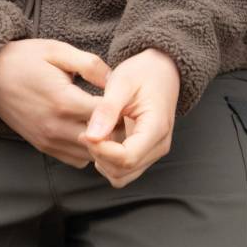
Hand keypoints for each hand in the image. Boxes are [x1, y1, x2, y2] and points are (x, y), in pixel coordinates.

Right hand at [0, 38, 125, 166]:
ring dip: (102, 142)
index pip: (108, 117)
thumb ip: (90, 64)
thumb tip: (115, 80)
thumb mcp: (58, 50)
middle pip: (103, 141)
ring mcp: (48, 140)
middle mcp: (56, 127)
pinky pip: (75, 160)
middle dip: (116, 127)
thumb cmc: (25, 58)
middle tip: (120, 111)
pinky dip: (86, 150)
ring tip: (104, 121)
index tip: (124, 96)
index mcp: (64, 101)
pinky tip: (86, 130)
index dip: (121, 108)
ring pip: (91, 155)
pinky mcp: (42, 147)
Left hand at [77, 49, 180, 187]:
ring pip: (122, 176)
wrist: (161, 70)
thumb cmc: (142, 73)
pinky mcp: (146, 152)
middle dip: (99, 155)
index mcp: (156, 128)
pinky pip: (124, 169)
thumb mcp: (122, 83)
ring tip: (97, 133)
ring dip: (103, 160)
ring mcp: (154, 151)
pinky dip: (108, 160)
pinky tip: (104, 137)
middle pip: (123, 171)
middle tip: (88, 131)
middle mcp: (159, 145)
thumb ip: (107, 110)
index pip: (126, 158)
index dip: (101, 150)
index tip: (85, 133)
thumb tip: (91, 137)